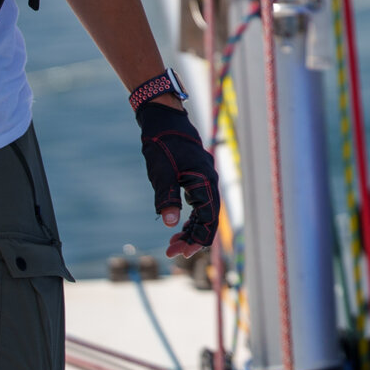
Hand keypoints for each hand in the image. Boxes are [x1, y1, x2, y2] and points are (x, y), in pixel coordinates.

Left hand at [135, 98, 219, 257]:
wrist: (163, 117)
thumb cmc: (162, 142)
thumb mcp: (161, 171)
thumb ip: (166, 197)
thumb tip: (169, 224)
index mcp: (204, 181)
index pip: (208, 219)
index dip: (197, 239)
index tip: (181, 252)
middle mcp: (208, 181)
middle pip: (207, 219)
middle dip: (192, 238)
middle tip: (172, 252)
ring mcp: (203, 179)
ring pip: (204, 212)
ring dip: (191, 229)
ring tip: (174, 244)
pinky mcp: (196, 177)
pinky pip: (199, 203)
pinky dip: (191, 218)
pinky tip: (179, 226)